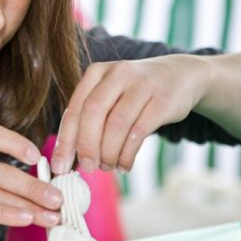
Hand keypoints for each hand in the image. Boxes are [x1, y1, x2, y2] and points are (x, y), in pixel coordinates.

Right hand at [0, 124, 63, 240]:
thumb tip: (50, 189)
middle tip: (57, 198)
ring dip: (28, 206)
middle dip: (34, 186)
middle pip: (1, 171)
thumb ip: (10, 184)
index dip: (14, 141)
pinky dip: (8, 214)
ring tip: (50, 216)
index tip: (37, 157)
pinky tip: (25, 219)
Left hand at [51, 55, 210, 173]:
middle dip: (86, 146)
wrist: (181, 75)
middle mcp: (117, 74)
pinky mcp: (162, 100)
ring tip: (108, 167)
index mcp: (97, 73)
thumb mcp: (110, 95)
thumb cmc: (136, 93)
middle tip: (87, 167)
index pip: (74, 109)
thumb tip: (67, 157)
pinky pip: (139, 132)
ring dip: (109, 152)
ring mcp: (141, 85)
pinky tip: (124, 165)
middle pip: (93, 113)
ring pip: (117, 124)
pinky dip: (128, 153)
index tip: (59, 165)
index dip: (65, 140)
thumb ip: (89, 119)